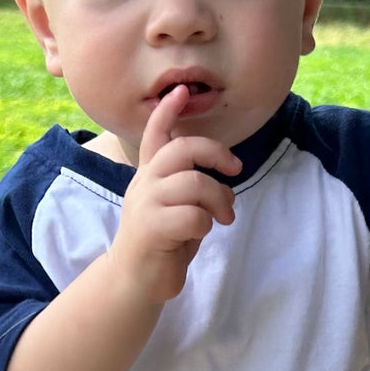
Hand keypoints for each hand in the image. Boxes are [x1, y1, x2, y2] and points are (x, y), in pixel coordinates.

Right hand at [106, 84, 240, 303]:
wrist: (136, 280)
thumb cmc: (163, 242)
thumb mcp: (175, 206)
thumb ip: (189, 184)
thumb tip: (223, 178)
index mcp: (150, 175)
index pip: (155, 135)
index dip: (168, 112)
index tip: (181, 90)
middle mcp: (145, 183)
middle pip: (184, 150)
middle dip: (216, 154)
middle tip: (233, 170)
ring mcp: (146, 204)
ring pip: (194, 184)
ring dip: (218, 200)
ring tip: (224, 217)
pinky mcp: (151, 228)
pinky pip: (193, 216)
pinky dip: (205, 224)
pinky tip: (199, 234)